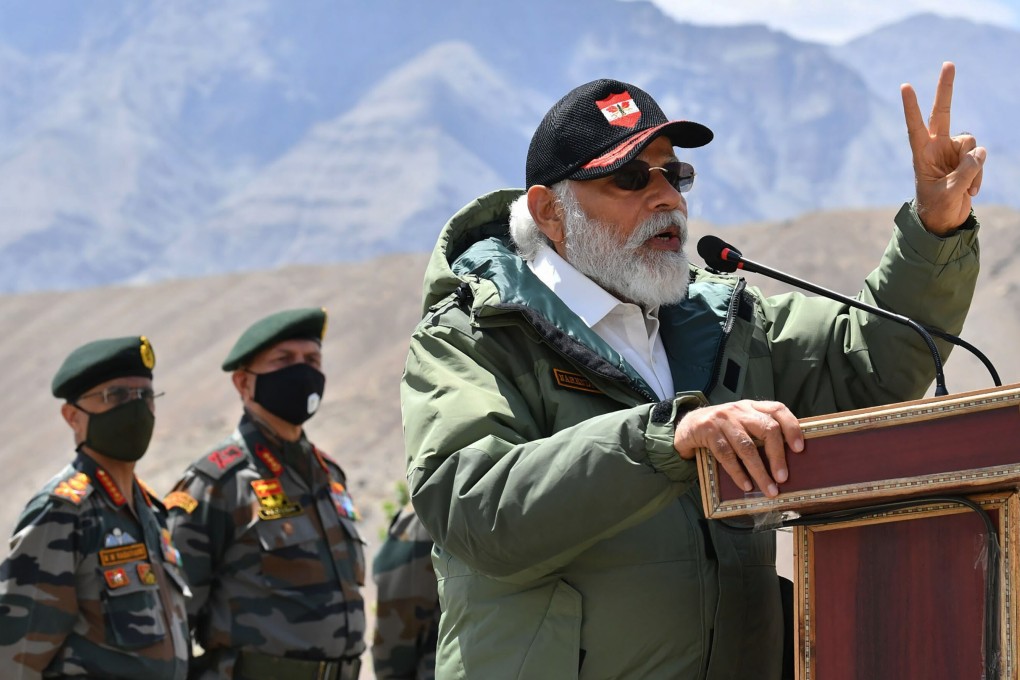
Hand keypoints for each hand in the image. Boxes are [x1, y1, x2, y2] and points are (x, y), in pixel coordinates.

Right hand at [674, 400, 802, 497]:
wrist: (686, 427)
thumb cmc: (720, 430)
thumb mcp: (740, 424)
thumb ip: (758, 432)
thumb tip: (785, 460)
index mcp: (751, 407)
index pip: (777, 410)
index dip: (791, 427)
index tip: (800, 449)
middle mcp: (739, 410)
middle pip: (767, 428)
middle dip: (777, 456)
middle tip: (783, 478)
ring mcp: (722, 419)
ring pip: (747, 446)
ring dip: (759, 471)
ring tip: (769, 489)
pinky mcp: (708, 431)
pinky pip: (726, 455)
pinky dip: (738, 472)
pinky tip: (746, 485)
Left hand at [901, 61, 986, 234]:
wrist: (944, 221)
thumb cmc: (937, 208)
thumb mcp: (950, 193)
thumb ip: (965, 171)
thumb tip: (980, 151)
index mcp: (921, 154)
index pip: (915, 126)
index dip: (912, 107)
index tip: (905, 86)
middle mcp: (937, 147)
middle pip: (943, 112)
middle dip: (946, 89)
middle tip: (948, 63)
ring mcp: (952, 151)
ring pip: (970, 143)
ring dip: (973, 166)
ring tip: (965, 186)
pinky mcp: (967, 159)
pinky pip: (980, 157)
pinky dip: (979, 174)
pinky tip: (971, 190)